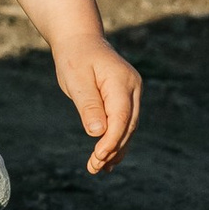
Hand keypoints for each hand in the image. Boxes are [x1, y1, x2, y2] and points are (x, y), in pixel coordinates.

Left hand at [53, 32, 142, 172]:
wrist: (80, 40)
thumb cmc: (75, 58)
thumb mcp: (76, 79)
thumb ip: (88, 105)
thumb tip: (98, 132)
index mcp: (122, 81)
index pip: (121, 116)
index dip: (112, 139)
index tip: (98, 156)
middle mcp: (133, 87)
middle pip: (127, 125)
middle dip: (113, 149)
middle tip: (94, 168)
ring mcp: (133, 93)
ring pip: (128, 126)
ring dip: (115, 148)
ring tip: (99, 168)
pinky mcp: (126, 98)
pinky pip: (124, 122)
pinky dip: (116, 140)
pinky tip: (107, 158)